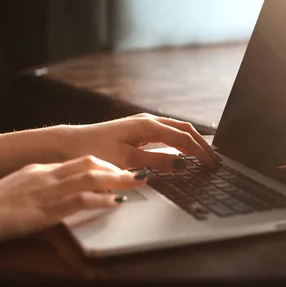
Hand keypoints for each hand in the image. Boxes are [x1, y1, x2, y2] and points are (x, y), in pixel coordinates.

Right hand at [0, 155, 145, 245]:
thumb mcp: (16, 190)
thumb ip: (35, 188)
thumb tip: (50, 195)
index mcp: (40, 169)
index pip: (77, 161)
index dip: (100, 165)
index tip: (115, 169)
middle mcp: (48, 174)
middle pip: (89, 162)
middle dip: (115, 167)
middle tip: (134, 173)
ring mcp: (49, 190)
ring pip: (92, 177)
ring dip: (118, 179)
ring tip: (136, 182)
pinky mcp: (49, 208)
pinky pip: (83, 200)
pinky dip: (103, 200)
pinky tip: (116, 203)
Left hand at [68, 113, 219, 170]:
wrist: (71, 143)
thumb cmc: (95, 150)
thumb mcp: (127, 160)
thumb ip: (156, 162)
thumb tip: (182, 165)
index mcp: (148, 125)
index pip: (183, 138)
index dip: (200, 152)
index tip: (211, 165)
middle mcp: (148, 120)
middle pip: (184, 129)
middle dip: (201, 145)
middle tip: (215, 161)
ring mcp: (144, 123)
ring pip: (176, 129)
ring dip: (192, 141)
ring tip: (205, 156)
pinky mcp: (138, 129)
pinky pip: (167, 133)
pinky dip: (180, 141)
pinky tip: (184, 151)